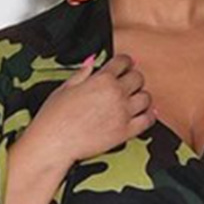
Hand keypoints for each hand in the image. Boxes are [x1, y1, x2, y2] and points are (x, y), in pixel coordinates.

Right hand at [19, 51, 154, 168]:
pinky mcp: (125, 132)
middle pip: (138, 78)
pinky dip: (148, 116)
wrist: (55, 142)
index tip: (124, 65)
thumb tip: (91, 63)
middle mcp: (116, 93)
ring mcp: (123, 113)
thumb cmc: (55, 117)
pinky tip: (142, 115)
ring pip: (146, 98)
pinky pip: (148, 120)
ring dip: (141, 97)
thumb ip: (83, 73)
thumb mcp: (66, 87)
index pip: (123, 61)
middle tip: (128, 84)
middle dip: (133, 79)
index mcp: (102, 79)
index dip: (124, 62)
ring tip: (134, 100)